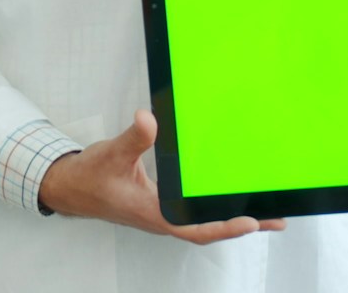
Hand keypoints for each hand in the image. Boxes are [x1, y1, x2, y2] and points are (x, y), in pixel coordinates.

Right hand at [36, 111, 286, 243]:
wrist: (71, 187)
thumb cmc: (90, 177)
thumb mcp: (111, 154)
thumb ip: (133, 138)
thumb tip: (150, 119)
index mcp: (153, 213)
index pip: (195, 227)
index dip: (223, 226)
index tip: (251, 222)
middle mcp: (162, 219)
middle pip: (209, 228)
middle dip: (242, 225)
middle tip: (276, 218)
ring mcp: (163, 215)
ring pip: (203, 222)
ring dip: (231, 218)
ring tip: (264, 212)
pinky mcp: (160, 207)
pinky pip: (194, 212)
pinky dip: (214, 208)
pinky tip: (225, 197)